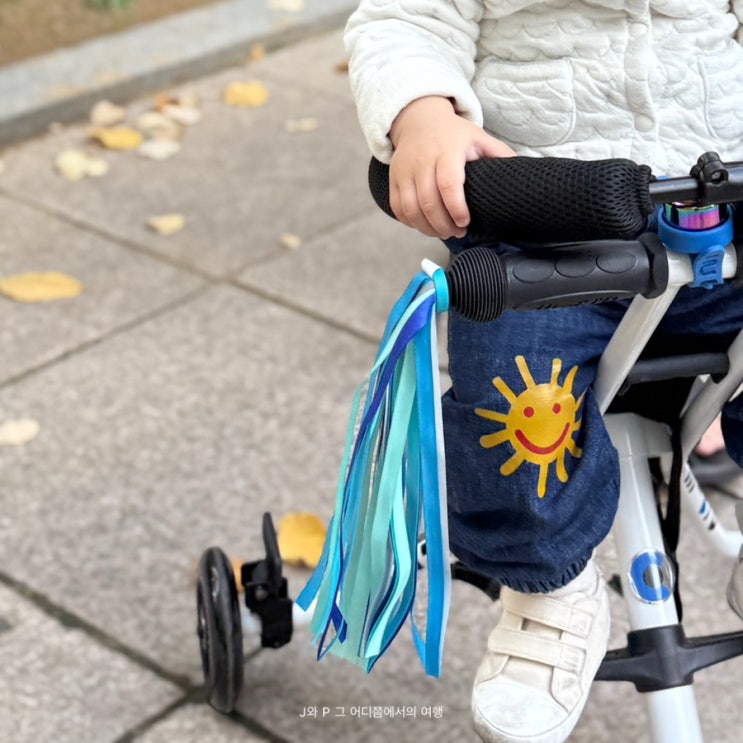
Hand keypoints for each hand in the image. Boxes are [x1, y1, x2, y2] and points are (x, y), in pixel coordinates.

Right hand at [388, 96, 514, 238]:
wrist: (418, 120)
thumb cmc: (453, 134)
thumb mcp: (478, 137)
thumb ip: (499, 154)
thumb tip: (523, 173)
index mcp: (447, 151)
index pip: (448, 184)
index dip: (456, 208)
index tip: (465, 222)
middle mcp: (423, 161)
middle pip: (429, 202)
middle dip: (444, 225)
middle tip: (457, 233)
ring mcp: (405, 171)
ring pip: (411, 209)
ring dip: (427, 228)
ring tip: (442, 232)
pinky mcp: (394, 179)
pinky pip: (398, 209)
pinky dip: (411, 223)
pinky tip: (424, 225)